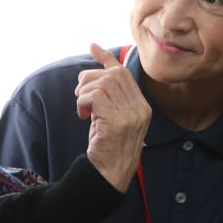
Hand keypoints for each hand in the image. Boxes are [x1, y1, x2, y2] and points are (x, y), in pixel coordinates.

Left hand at [75, 43, 150, 192]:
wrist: (109, 175)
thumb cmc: (107, 146)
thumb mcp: (109, 115)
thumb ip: (106, 93)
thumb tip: (95, 56)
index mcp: (142, 106)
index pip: (123, 73)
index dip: (106, 58)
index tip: (92, 46)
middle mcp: (140, 108)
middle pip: (112, 75)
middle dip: (89, 80)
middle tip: (80, 97)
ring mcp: (131, 115)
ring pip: (102, 84)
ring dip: (84, 93)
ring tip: (82, 109)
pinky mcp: (117, 122)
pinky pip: (95, 96)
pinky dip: (83, 102)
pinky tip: (83, 115)